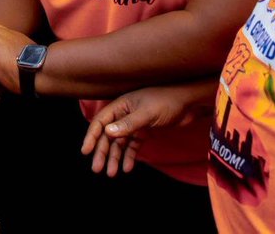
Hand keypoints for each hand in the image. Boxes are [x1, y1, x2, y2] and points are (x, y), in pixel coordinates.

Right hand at [81, 83, 214, 176]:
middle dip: (102, 152)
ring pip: (120, 143)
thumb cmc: (167, 101)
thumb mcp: (147, 113)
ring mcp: (135, 123)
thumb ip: (128, 124)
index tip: (86, 152)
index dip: (92, 136)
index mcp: (121, 105)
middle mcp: (125, 114)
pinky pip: (133, 146)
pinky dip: (129, 156)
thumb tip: (107, 133)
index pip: (100, 121)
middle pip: (108, 135)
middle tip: (97, 169)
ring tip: (112, 173)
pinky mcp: (145, 131)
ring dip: (115, 157)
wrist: (189, 102)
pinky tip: (127, 167)